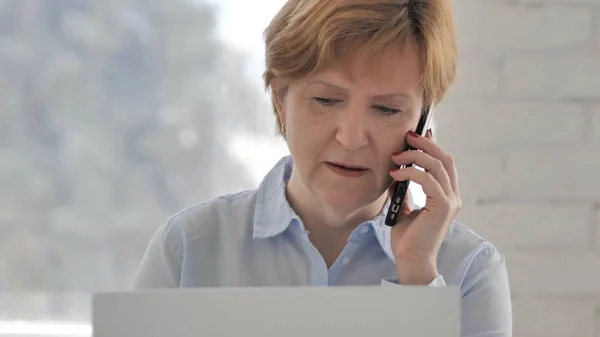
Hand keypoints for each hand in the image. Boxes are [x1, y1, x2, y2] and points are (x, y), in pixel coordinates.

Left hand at [388, 129, 460, 284]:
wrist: (411, 259)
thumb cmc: (408, 239)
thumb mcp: (404, 208)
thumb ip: (404, 192)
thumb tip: (396, 173)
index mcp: (446, 196)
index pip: (444, 164)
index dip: (434, 145)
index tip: (419, 132)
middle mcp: (452, 197)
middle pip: (445, 159)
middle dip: (426, 144)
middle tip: (408, 135)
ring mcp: (450, 201)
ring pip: (437, 166)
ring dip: (416, 156)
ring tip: (397, 154)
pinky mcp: (442, 207)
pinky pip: (427, 180)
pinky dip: (411, 173)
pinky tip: (396, 174)